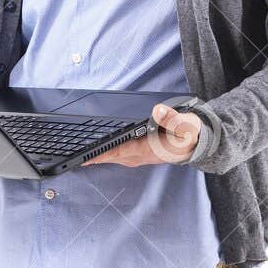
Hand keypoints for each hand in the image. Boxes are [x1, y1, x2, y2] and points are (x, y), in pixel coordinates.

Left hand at [81, 103, 201, 168]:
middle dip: (90, 156)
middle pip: (108, 156)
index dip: (99, 153)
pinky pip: (115, 154)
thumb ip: (172, 118)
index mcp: (147, 149)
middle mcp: (138, 156)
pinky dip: (103, 152)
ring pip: (110, 156)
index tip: (83, 156)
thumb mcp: (186, 125)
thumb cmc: (190, 135)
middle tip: (70, 154)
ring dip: (95, 155)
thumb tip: (157, 111)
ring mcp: (137, 156)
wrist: (197, 144)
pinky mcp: (136, 153)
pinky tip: (94, 150)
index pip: (118, 151)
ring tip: (77, 153)